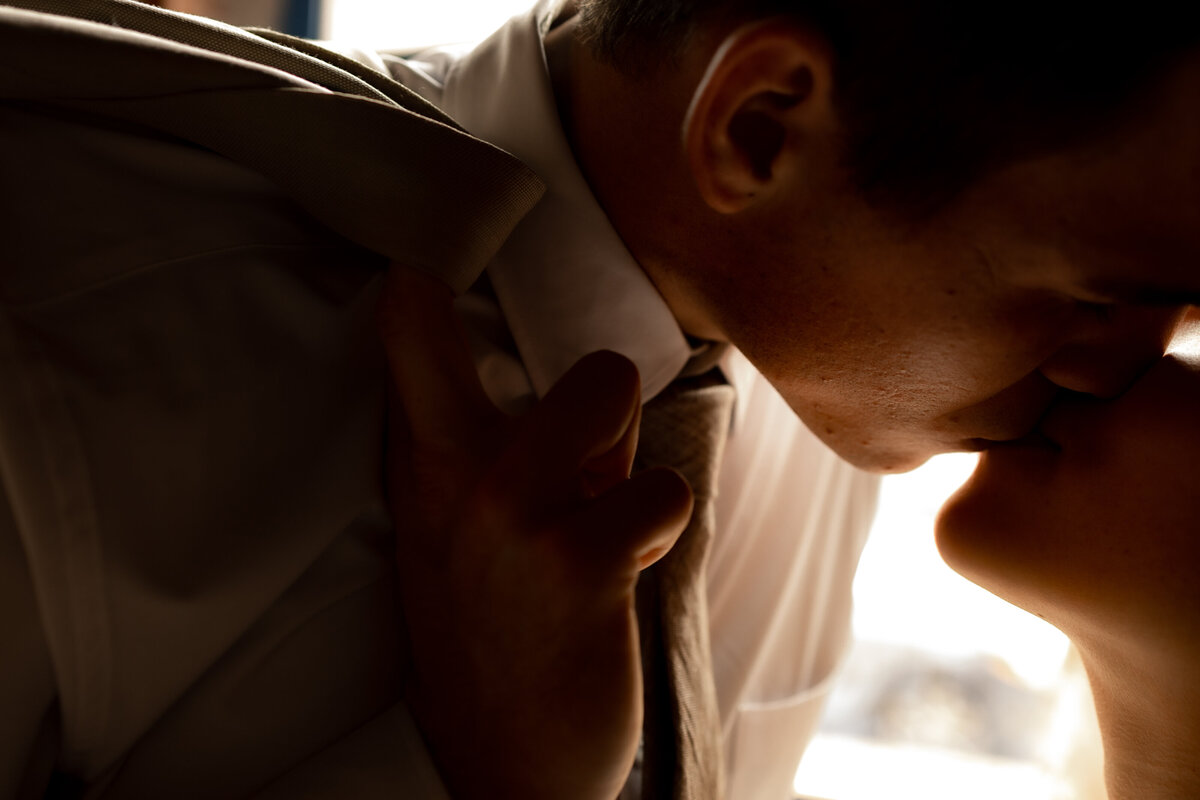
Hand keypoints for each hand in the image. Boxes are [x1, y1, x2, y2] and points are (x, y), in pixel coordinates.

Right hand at [377, 264, 692, 799]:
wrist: (496, 758)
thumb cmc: (489, 627)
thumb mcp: (455, 529)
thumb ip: (494, 444)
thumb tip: (570, 371)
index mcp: (426, 461)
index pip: (410, 329)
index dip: (433, 267)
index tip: (453, 225)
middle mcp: (462, 477)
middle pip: (591, 367)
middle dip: (610, 410)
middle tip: (583, 475)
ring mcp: (517, 516)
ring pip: (623, 406)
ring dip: (630, 477)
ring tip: (599, 536)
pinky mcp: (579, 564)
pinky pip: (659, 495)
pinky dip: (652, 535)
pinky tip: (617, 579)